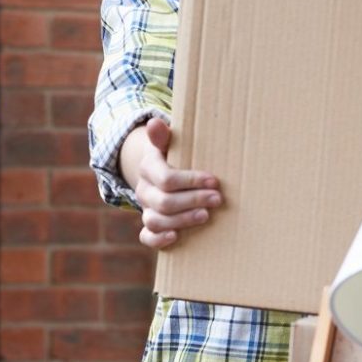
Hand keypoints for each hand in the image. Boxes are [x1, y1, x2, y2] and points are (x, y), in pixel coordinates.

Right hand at [133, 118, 222, 249]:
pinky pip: (146, 237)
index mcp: (148, 167)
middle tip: (217, 199)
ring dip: (182, 220)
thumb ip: (163, 135)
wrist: (159, 170)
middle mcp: (144, 190)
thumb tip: (155, 122)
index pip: (166, 178)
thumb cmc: (172, 154)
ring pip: (156, 220)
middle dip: (193, 200)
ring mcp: (145, 208)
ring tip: (206, 216)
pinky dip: (159, 240)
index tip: (214, 181)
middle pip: (164, 201)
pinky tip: (176, 236)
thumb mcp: (169, 142)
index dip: (191, 181)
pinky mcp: (149, 225)